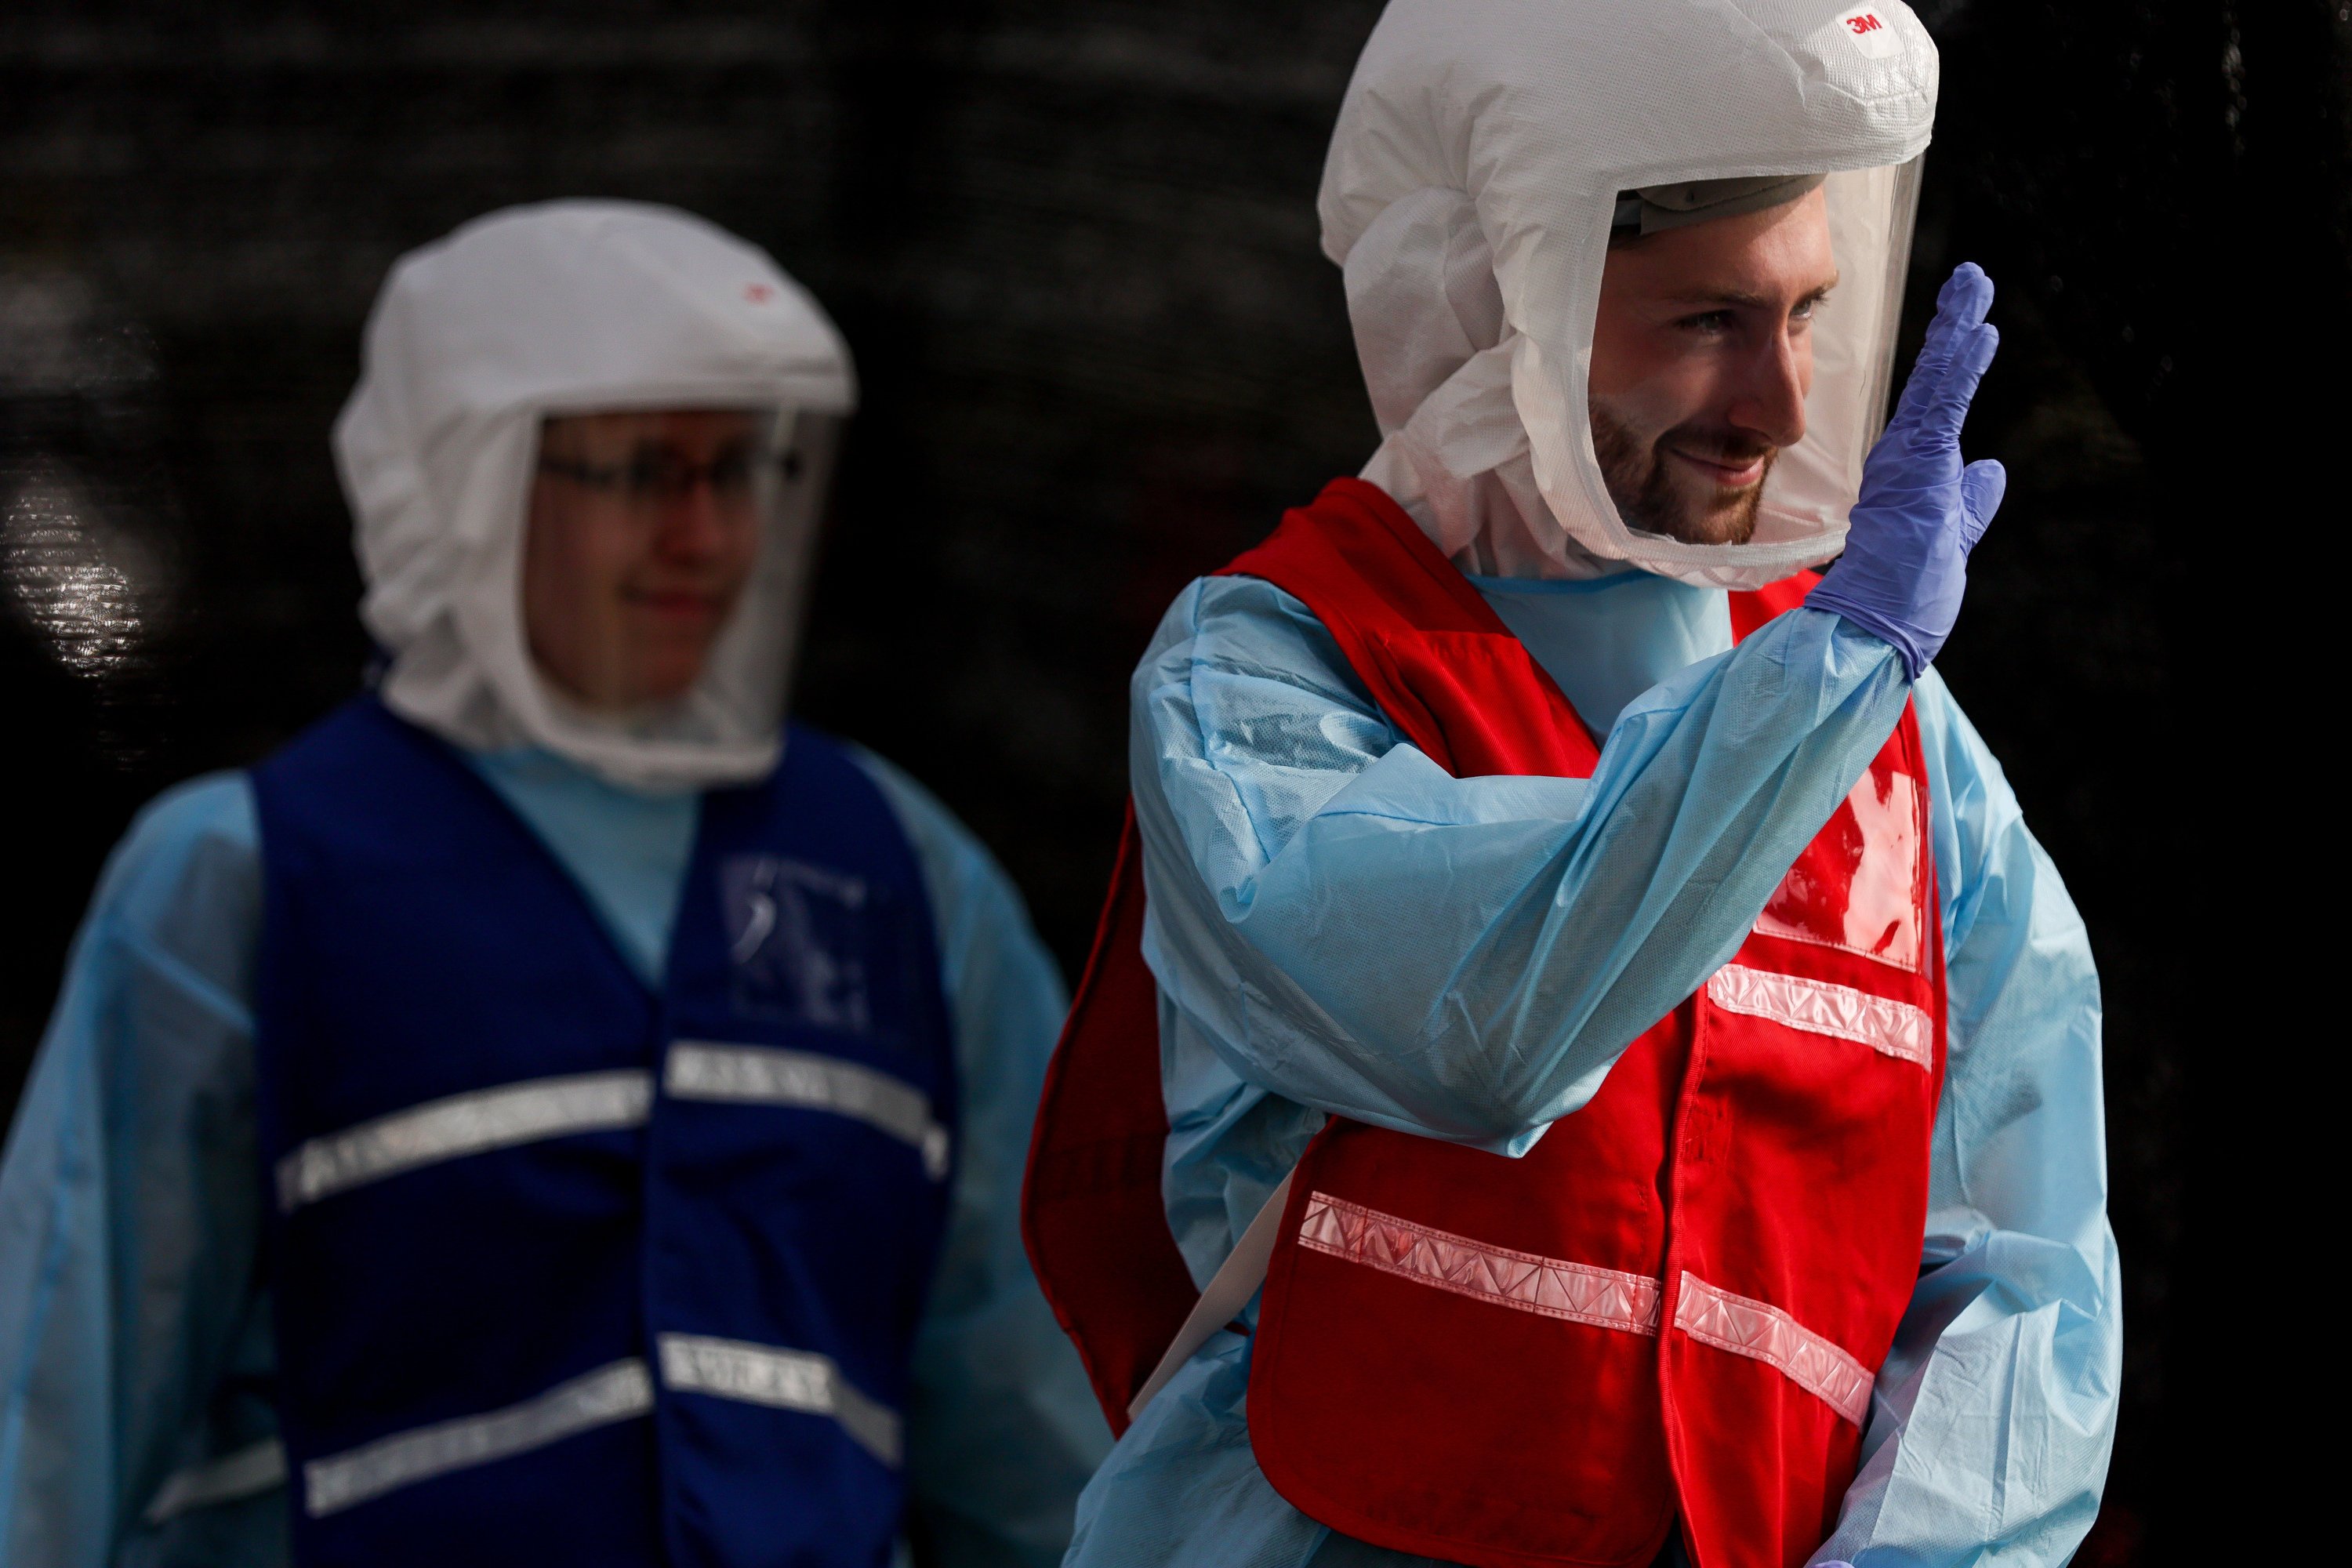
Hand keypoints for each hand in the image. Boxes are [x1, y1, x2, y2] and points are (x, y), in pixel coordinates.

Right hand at [1807, 263, 2005, 678]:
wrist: (1871, 626)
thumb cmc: (1903, 596)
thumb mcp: (1952, 538)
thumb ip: (1970, 503)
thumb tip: (1991, 469)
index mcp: (1912, 475)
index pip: (1939, 407)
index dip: (1956, 364)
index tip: (1974, 329)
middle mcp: (1903, 457)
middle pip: (1937, 381)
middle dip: (1956, 327)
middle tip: (1973, 280)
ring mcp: (1907, 457)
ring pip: (1939, 380)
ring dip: (1959, 328)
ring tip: (1977, 283)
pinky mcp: (1918, 461)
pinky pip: (1944, 402)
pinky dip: (1961, 364)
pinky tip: (1979, 330)